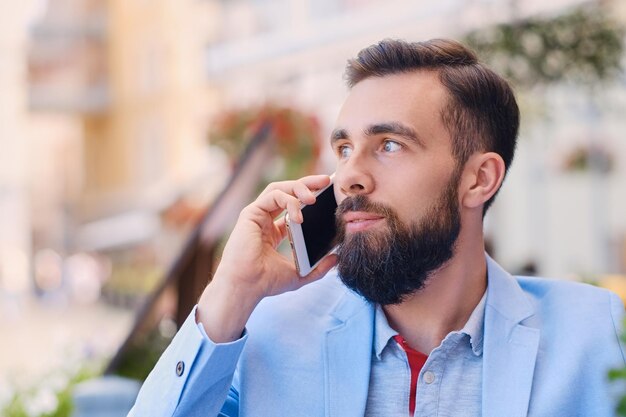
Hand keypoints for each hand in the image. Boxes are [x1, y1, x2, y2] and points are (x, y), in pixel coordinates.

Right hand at [197, 175, 337, 341]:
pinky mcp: (251, 213)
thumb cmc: (267, 283)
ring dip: (299, 188)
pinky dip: (289, 201)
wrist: (247, 287)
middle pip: (287, 191)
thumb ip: (319, 267)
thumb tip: (337, 259)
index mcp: (274, 231)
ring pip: (279, 188)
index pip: (293, 205)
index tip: (329, 193)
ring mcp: (257, 215)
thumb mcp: (300, 274)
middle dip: (307, 183)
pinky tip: (299, 215)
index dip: (310, 197)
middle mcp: (265, 219)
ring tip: (314, 198)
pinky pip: (273, 196)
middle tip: (326, 181)